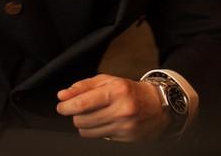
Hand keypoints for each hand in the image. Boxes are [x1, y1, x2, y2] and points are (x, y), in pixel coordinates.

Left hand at [56, 74, 170, 141]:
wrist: (158, 105)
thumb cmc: (129, 91)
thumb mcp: (108, 81)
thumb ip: (83, 86)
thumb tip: (62, 95)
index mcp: (116, 91)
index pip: (82, 104)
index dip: (66, 107)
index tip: (62, 106)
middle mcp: (121, 110)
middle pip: (81, 120)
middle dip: (76, 115)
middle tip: (82, 109)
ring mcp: (124, 126)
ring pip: (87, 132)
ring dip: (85, 124)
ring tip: (94, 116)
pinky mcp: (126, 139)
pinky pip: (99, 138)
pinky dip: (97, 131)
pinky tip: (106, 122)